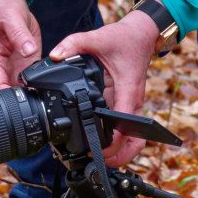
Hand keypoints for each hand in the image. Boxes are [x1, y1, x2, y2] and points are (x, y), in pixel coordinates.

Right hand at [0, 0, 41, 90]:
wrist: (10, 4)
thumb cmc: (4, 10)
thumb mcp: (11, 19)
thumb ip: (20, 36)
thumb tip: (28, 51)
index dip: (5, 94)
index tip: (19, 96)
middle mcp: (1, 66)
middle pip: (7, 90)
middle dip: (19, 97)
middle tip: (34, 96)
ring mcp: (14, 66)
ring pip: (21, 87)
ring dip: (30, 91)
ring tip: (42, 91)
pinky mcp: (27, 63)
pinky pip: (33, 77)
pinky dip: (39, 81)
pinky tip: (46, 82)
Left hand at [51, 11, 159, 167]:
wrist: (142, 34)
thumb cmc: (125, 38)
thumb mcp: (97, 37)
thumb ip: (74, 44)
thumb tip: (55, 55)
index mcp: (128, 91)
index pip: (124, 126)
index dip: (112, 144)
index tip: (96, 151)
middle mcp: (133, 102)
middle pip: (135, 141)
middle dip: (121, 157)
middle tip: (100, 163)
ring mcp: (131, 104)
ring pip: (133, 139)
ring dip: (121, 152)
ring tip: (101, 160)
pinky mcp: (127, 103)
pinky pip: (125, 127)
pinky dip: (118, 140)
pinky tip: (101, 142)